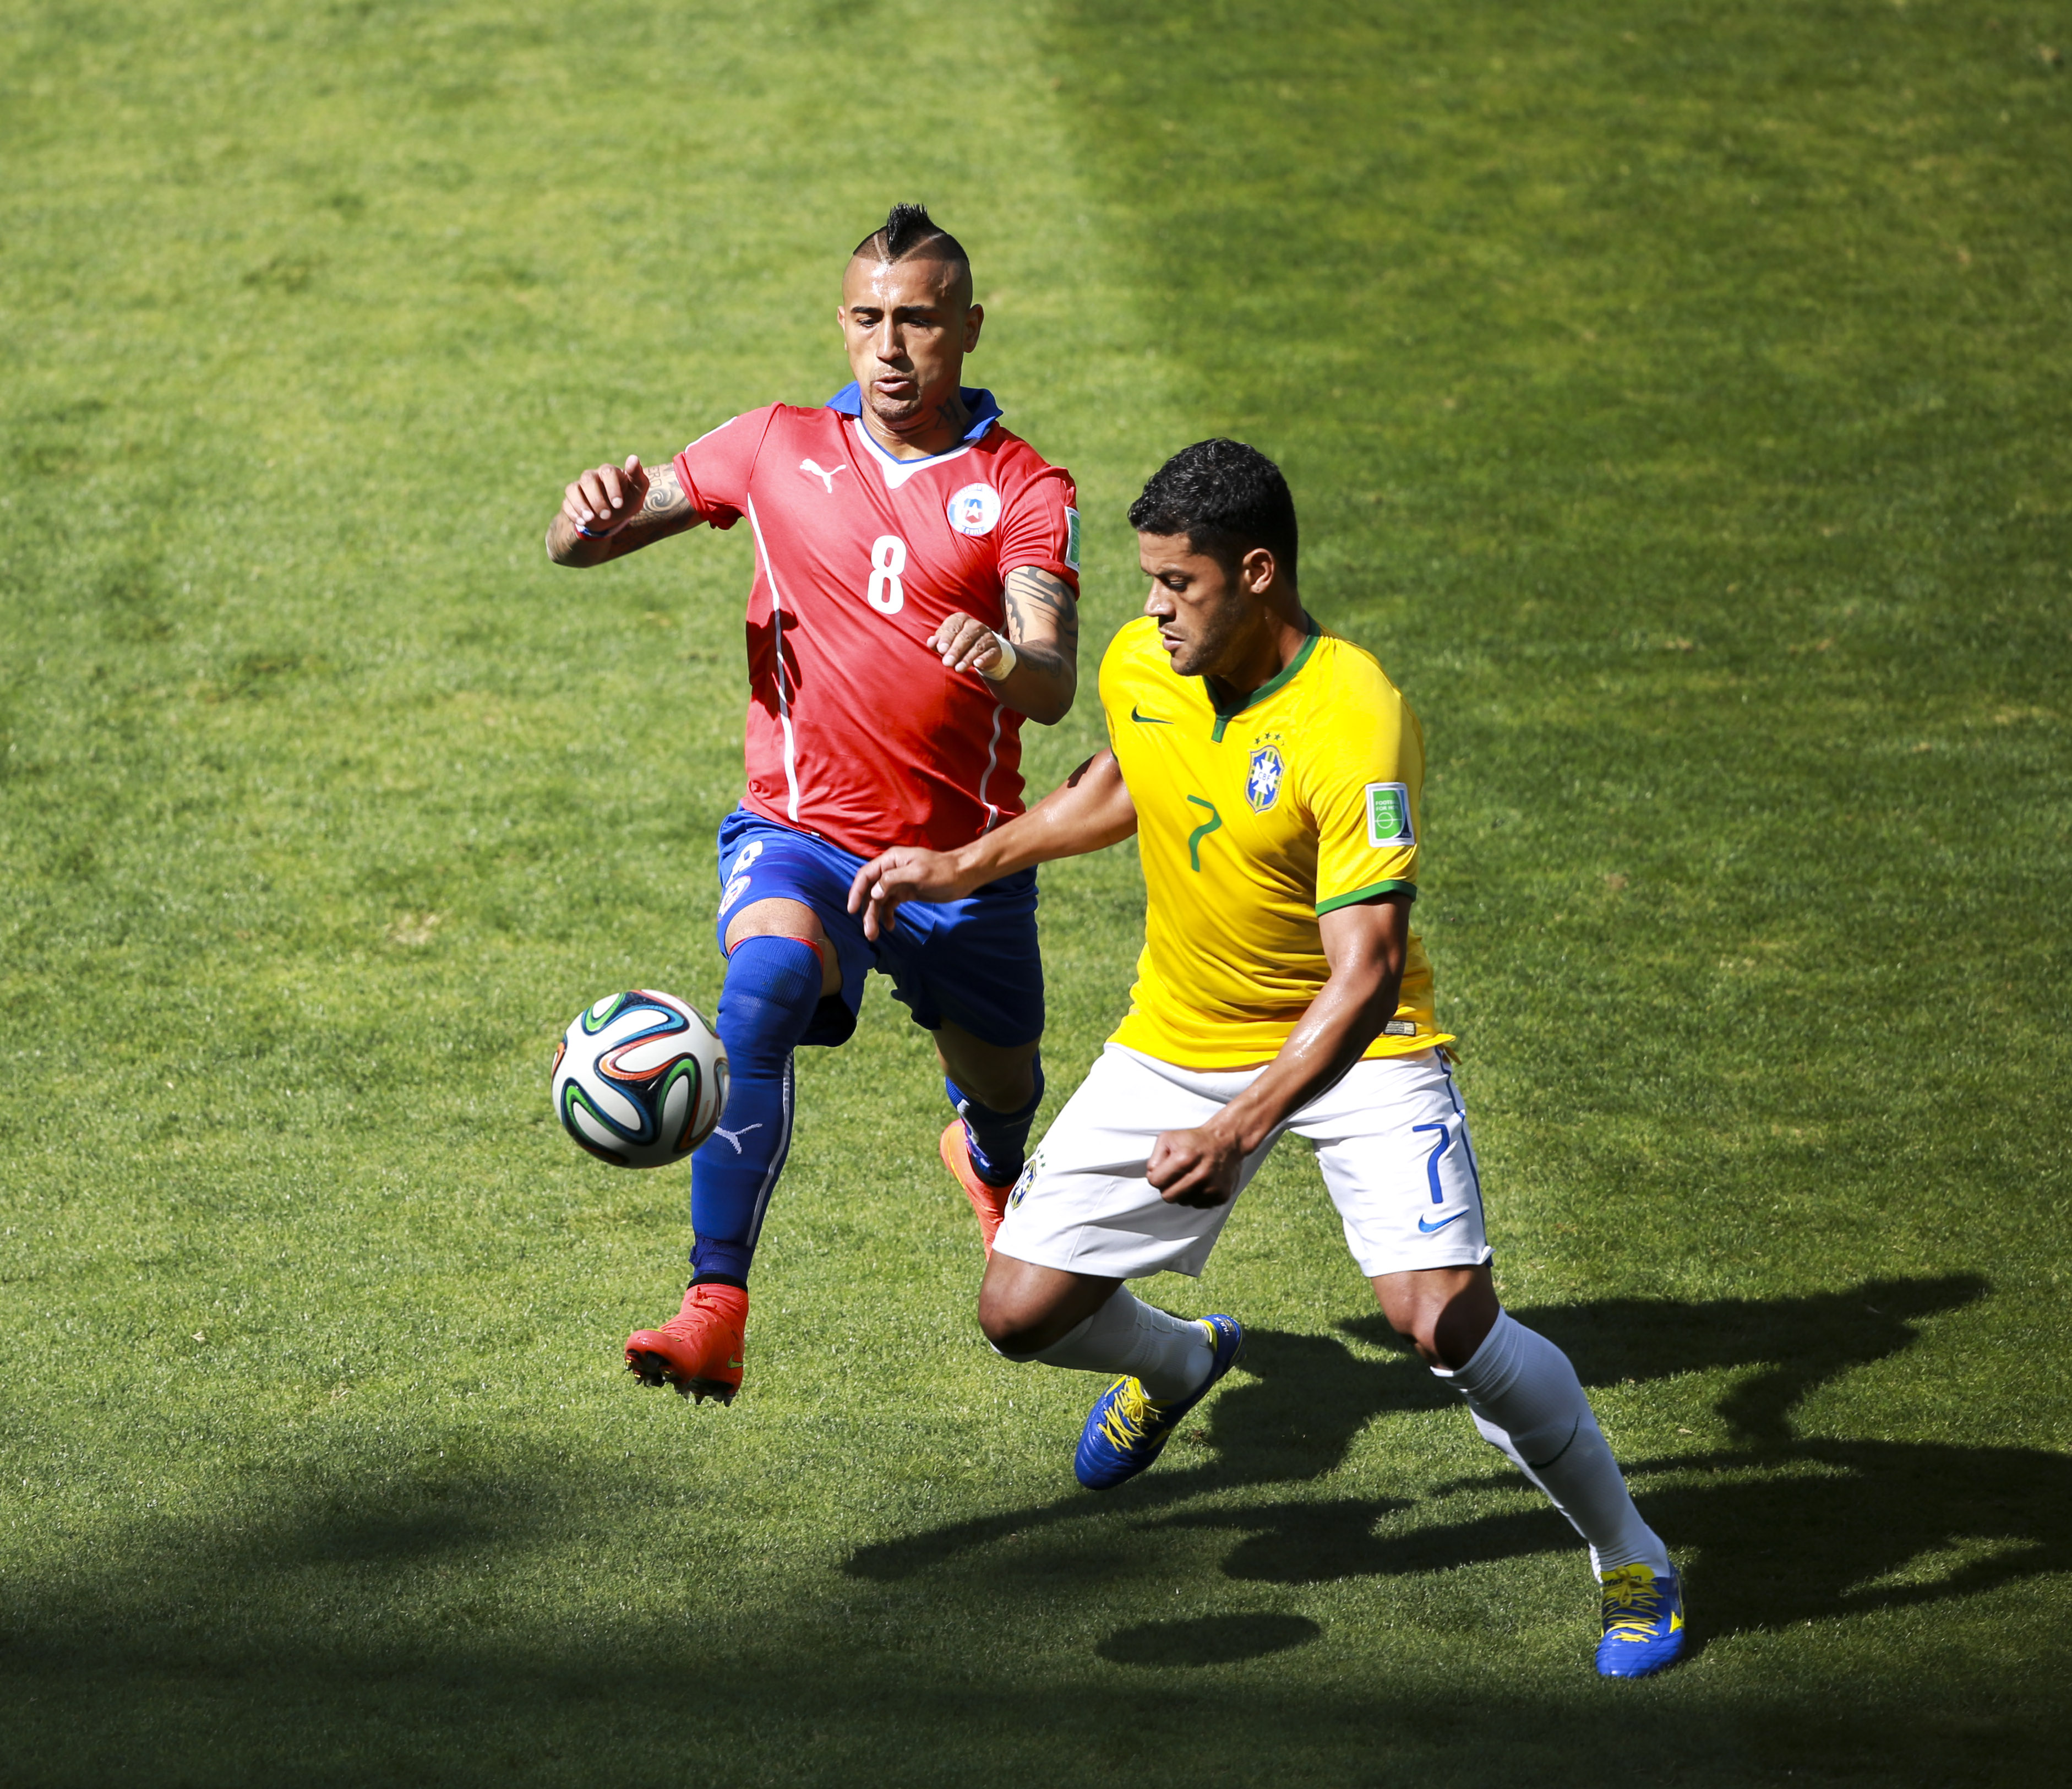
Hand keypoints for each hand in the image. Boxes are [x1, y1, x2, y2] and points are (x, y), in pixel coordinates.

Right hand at [561, 455, 651, 537]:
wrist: (613, 518)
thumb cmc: (627, 500)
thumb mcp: (638, 491)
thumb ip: (637, 476)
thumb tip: (633, 458)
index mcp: (609, 472)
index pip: (607, 472)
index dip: (612, 488)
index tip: (618, 505)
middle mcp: (592, 476)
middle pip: (588, 479)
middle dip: (597, 499)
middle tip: (606, 515)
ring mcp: (580, 488)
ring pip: (573, 489)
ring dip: (581, 505)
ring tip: (590, 519)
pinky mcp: (570, 500)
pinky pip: (566, 503)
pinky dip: (573, 513)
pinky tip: (583, 522)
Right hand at [846, 845, 971, 941]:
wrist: (963, 875)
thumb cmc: (942, 871)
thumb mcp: (918, 873)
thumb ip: (893, 880)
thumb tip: (874, 893)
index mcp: (891, 860)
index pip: (866, 875)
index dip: (856, 892)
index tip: (852, 909)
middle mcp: (891, 870)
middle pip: (871, 892)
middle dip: (867, 912)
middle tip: (868, 932)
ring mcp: (898, 882)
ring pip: (879, 901)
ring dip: (875, 917)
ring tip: (874, 935)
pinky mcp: (905, 893)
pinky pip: (890, 905)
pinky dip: (888, 916)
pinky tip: (890, 927)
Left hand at [931, 611, 1006, 676]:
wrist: (981, 651)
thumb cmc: (958, 645)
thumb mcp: (946, 643)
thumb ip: (938, 643)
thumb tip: (931, 642)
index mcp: (960, 619)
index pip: (952, 627)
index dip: (946, 639)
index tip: (940, 650)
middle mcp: (975, 625)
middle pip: (965, 637)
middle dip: (955, 651)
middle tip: (947, 663)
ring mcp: (987, 636)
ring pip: (977, 647)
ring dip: (967, 659)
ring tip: (958, 669)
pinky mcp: (996, 648)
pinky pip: (990, 653)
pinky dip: (983, 659)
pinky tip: (977, 665)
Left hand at [1146, 1122, 1245, 1208]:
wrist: (1227, 1142)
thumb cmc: (1194, 1140)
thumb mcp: (1169, 1138)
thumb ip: (1155, 1157)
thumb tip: (1152, 1176)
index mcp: (1184, 1158)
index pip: (1155, 1182)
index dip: (1155, 1176)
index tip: (1162, 1171)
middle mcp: (1200, 1175)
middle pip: (1168, 1197)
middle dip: (1167, 1187)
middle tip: (1175, 1176)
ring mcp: (1212, 1187)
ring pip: (1183, 1202)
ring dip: (1183, 1193)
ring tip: (1190, 1177)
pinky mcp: (1221, 1196)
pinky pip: (1198, 1205)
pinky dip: (1196, 1196)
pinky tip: (1202, 1182)